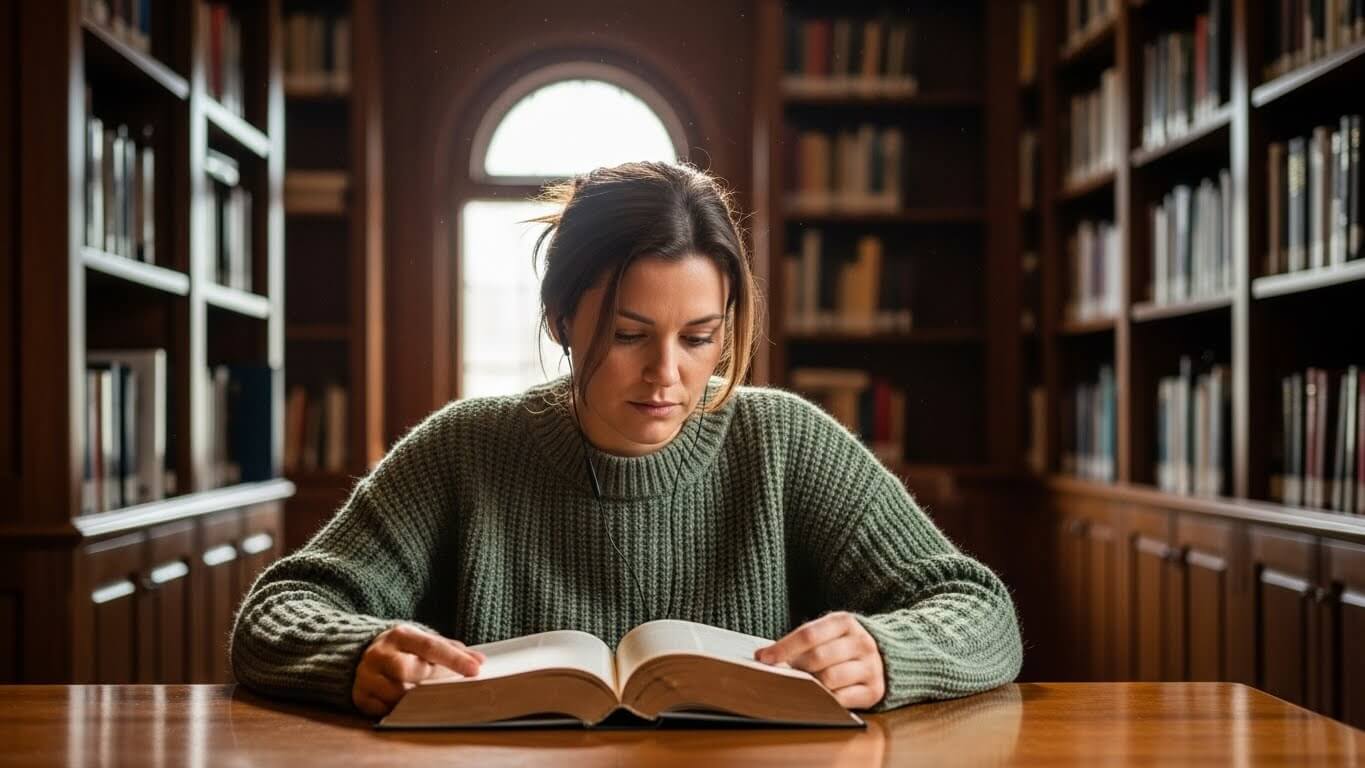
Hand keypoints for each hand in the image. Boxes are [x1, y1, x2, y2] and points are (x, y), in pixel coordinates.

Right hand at [351, 624, 485, 716]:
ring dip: (415, 700)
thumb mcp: (425, 642)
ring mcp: (367, 675)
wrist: (364, 653)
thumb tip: (479, 660)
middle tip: (447, 690)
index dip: (454, 659)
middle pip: (407, 670)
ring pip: (394, 694)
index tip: (475, 670)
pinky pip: (382, 710)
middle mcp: (380, 653)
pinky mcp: (360, 695)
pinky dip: (397, 711)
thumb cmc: (404, 650)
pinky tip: (405, 708)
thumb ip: (451, 650)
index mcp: (401, 635)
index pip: (430, 646)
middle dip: (430, 682)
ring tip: (427, 700)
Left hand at [754, 611, 884, 709]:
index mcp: (844, 622)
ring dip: (810, 685)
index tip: (763, 659)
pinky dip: (825, 700)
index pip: (808, 635)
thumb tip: (763, 657)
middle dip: (797, 669)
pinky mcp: (874, 690)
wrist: (880, 658)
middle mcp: (861, 642)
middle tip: (784, 676)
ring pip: (830, 680)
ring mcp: (871, 667)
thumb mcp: (823, 634)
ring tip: (803, 685)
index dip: (783, 648)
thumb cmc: (838, 645)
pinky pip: (842, 700)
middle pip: (818, 658)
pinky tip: (818, 697)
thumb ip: (798, 643)